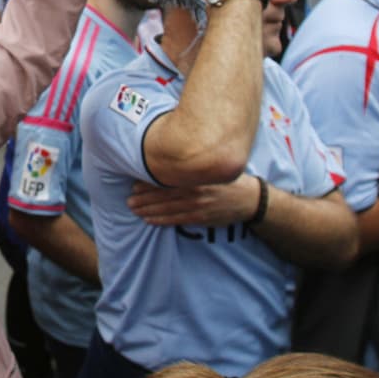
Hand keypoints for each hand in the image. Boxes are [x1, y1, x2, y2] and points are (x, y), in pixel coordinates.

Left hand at [126, 176, 260, 226]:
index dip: (149, 182)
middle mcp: (196, 188)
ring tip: (133, 209)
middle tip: (129, 199)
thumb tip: (168, 158)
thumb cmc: (227, 178)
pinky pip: (177, 219)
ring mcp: (199, 205)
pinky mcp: (202, 217)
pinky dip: (161, 220)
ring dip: (148, 209)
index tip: (134, 184)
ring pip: (168, 208)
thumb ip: (192, 164)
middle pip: (164, 193)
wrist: (249, 198)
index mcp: (196, 173)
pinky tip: (149, 219)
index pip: (167, 178)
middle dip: (144, 197)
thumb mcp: (211, 165)